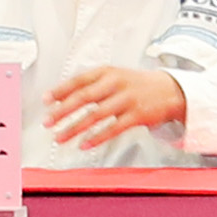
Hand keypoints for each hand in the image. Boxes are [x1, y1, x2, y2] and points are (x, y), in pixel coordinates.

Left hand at [45, 62, 189, 149]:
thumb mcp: (115, 77)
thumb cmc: (137, 85)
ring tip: (60, 137)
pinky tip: (84, 145)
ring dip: (75, 128)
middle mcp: (116, 83)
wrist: (170, 90)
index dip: (61, 90)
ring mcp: (127, 99)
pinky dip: (97, 138)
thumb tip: (61, 99)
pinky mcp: (137, 115)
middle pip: (84, 97)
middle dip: (63, 111)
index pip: (79, 80)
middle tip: (47, 122)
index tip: (46, 100)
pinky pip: (112, 128)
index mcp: (108, 72)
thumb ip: (91, 85)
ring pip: (95, 115)